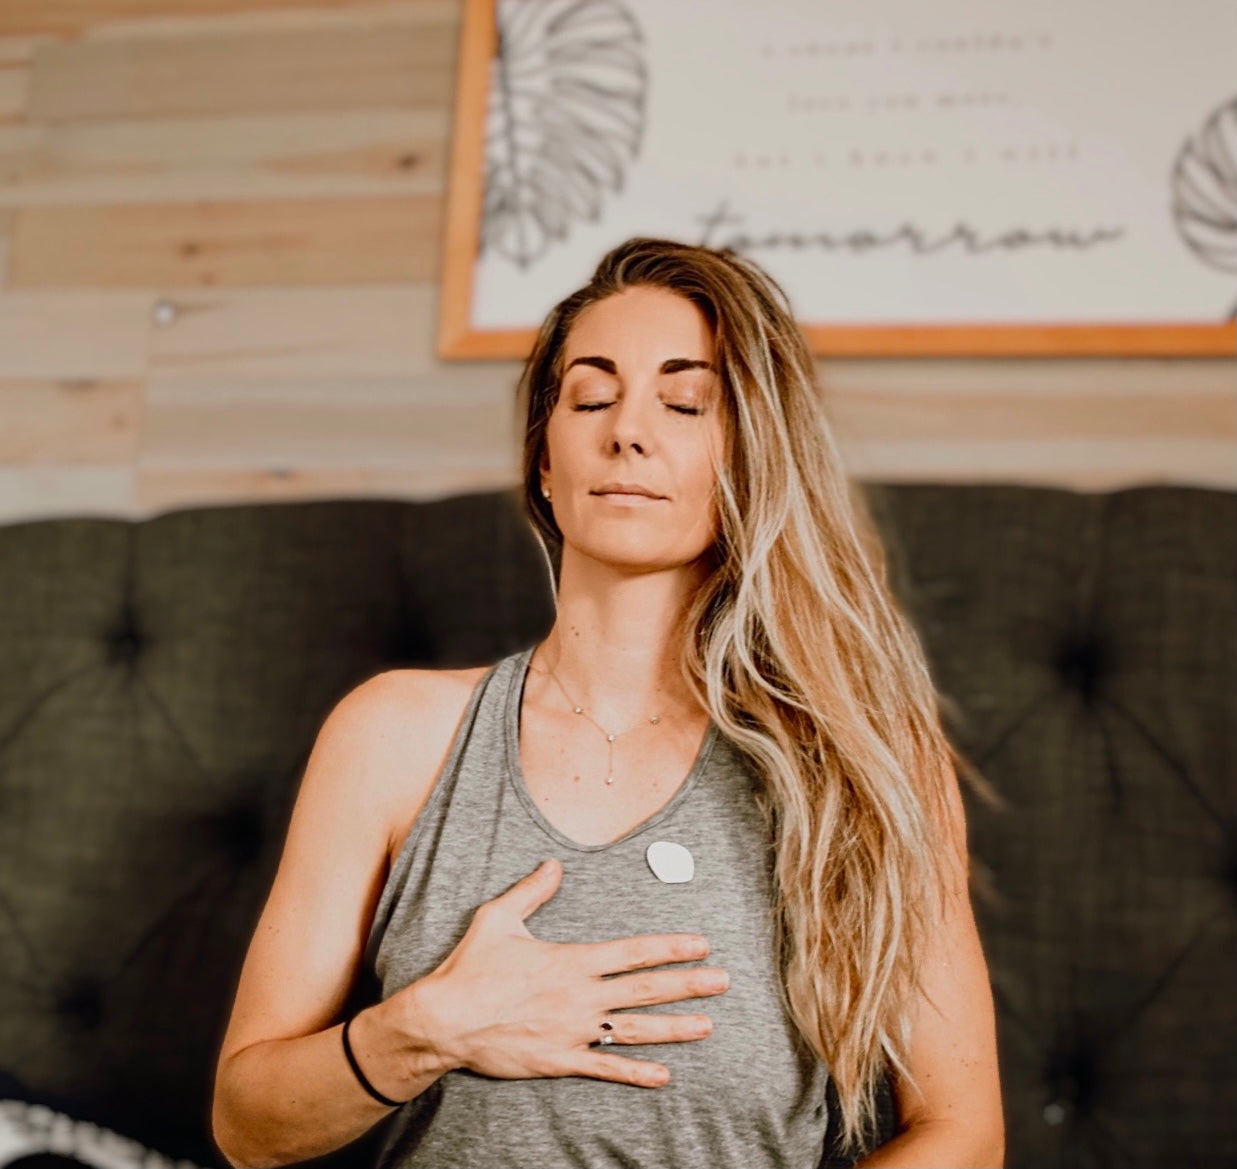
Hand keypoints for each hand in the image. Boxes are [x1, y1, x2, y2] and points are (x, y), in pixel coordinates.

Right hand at [402, 859, 727, 1087]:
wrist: (444, 1021)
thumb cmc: (470, 968)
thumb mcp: (499, 919)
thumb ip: (532, 891)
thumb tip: (555, 866)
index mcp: (572, 961)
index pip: (633, 952)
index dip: (670, 947)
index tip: (700, 944)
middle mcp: (580, 996)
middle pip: (645, 989)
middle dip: (688, 984)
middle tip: (722, 981)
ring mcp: (574, 1031)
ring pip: (635, 1029)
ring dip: (674, 1027)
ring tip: (707, 1026)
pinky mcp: (560, 1060)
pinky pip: (605, 1068)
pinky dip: (636, 1073)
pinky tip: (663, 1076)